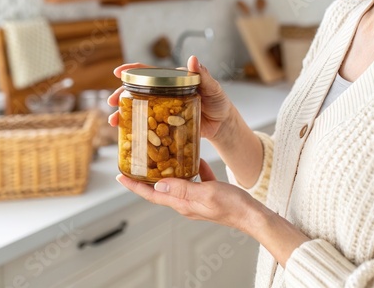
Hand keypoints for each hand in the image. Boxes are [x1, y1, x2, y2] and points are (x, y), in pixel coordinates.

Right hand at [107, 56, 232, 139]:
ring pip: (140, 108)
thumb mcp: (213, 88)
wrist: (223, 125)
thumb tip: (193, 59)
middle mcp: (165, 93)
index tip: (118, 72)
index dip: (132, 71)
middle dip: (122, 95)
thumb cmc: (219, 102)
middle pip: (138, 91)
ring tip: (114, 121)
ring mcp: (164, 109)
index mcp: (173, 80)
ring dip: (124, 113)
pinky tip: (126, 133)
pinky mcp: (166, 125)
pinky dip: (136, 128)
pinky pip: (148, 125)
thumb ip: (203, 75)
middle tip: (111, 102)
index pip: (150, 73)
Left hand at [116, 159, 259, 231]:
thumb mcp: (206, 194)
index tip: (120, 176)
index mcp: (182, 203)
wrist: (252, 215)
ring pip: (177, 183)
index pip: (152, 194)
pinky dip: (194, 169)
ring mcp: (197, 199)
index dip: (134, 186)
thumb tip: (158, 183)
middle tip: (137, 163)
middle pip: (161, 188)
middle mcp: (186, 202)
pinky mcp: (208, 194)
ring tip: (163, 157)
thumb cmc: (232, 206)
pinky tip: (197, 159)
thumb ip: (182, 188)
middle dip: (147, 177)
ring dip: (169, 172)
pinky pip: (196, 180)